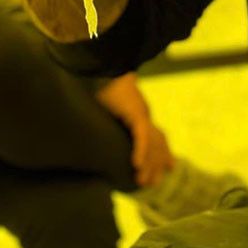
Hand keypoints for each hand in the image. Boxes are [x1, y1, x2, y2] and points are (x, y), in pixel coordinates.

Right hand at [95, 72, 174, 187]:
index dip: (160, 152)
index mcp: (136, 113)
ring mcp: (141, 113)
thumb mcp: (99, 108)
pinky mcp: (136, 111)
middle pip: (156, 143)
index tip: (167, 166)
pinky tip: (136, 164)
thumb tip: (81, 134)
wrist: (104, 64)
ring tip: (144, 182)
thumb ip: (97, 122)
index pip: (152, 136)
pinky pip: (140, 134)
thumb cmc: (99, 83)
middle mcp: (142, 115)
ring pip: (149, 143)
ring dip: (147, 164)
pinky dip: (139, 150)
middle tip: (153, 183)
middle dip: (157, 163)